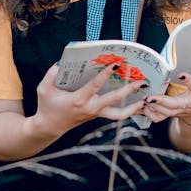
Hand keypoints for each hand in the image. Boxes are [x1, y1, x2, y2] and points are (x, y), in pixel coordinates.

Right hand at [31, 63, 146, 139]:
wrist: (49, 127)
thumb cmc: (47, 106)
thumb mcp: (44, 89)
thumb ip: (51, 75)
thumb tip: (61, 63)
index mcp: (79, 100)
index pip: (95, 85)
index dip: (106, 74)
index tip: (117, 64)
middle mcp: (91, 108)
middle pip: (114, 100)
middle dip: (128, 90)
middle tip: (141, 81)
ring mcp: (96, 113)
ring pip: (119, 114)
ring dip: (133, 107)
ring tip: (146, 99)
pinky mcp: (98, 115)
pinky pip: (116, 115)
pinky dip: (128, 110)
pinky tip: (139, 104)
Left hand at [142, 60, 190, 151]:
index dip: (189, 81)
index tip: (181, 74)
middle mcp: (190, 103)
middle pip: (175, 105)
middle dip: (162, 101)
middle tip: (150, 97)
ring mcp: (179, 110)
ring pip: (165, 112)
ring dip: (153, 107)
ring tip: (143, 99)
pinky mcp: (171, 114)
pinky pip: (159, 118)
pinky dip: (149, 113)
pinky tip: (142, 106)